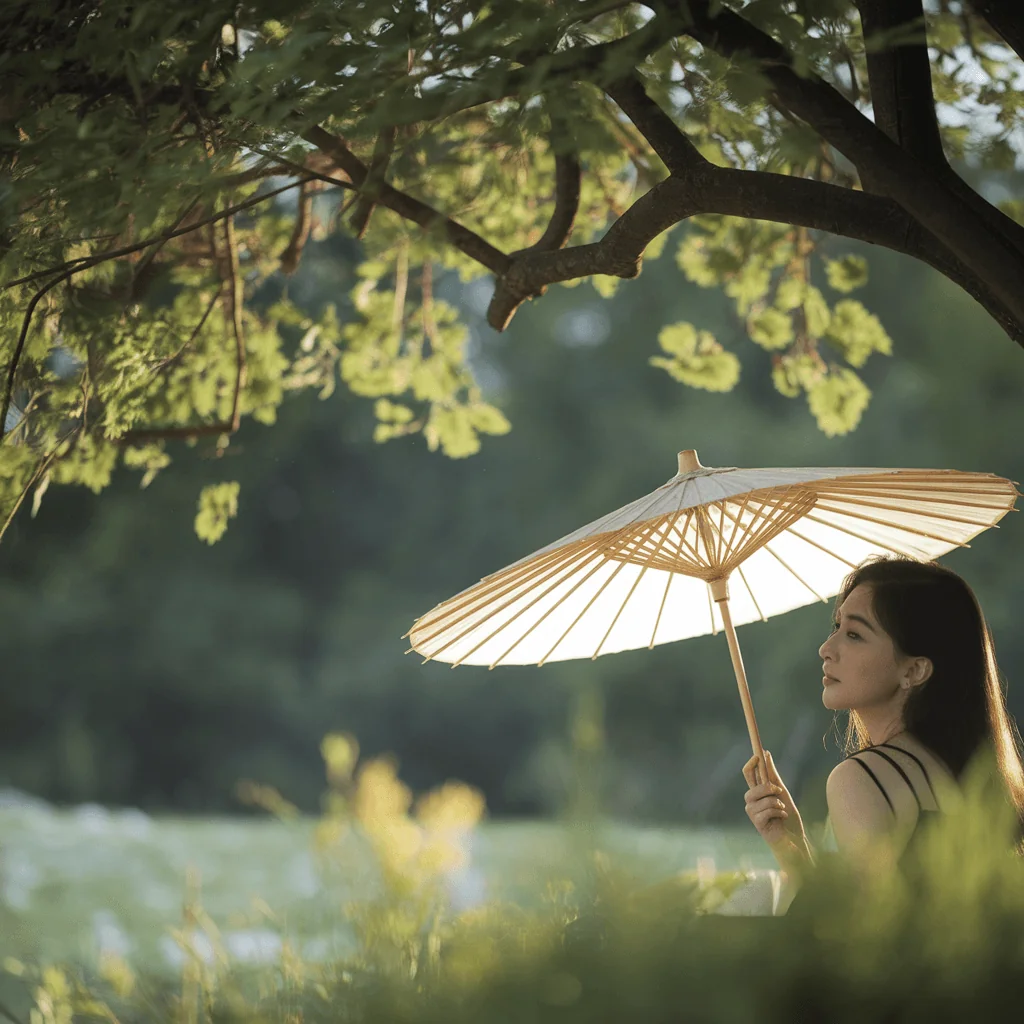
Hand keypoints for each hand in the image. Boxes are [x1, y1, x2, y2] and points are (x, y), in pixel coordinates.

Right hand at [742, 750, 811, 877]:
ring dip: (776, 802)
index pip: (748, 774)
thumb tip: (766, 754)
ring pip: (761, 797)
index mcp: (757, 793)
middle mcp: (752, 802)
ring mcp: (753, 813)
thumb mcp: (782, 792)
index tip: (759, 754)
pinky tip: (781, 818)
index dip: (751, 763)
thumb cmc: (788, 817)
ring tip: (782, 810)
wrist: (796, 840)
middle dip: (767, 787)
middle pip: (751, 787)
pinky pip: (766, 809)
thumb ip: (772, 775)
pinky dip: (778, 812)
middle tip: (779, 790)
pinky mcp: (757, 823)